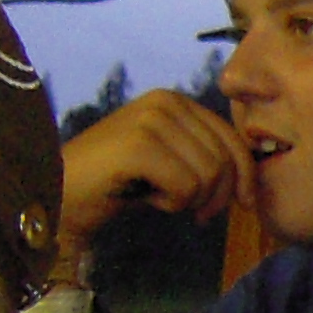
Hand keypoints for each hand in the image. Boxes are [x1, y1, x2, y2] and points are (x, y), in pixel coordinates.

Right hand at [58, 89, 251, 261]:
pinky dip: (171, 204)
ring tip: (157, 197)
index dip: (244, 177)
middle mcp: (165, 101)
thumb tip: (251, 182)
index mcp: (176, 101)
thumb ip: (207, 157)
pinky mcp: (138, 145)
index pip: (233, 139)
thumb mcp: (171, 162)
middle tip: (191, 212)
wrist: (61, 195)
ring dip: (188, 200)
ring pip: (208, 175)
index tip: (241, 204)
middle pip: (225, 159)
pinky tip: (145, 199)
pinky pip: (186, 187)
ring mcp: (150, 120)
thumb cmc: (118, 184)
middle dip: (215, 196)